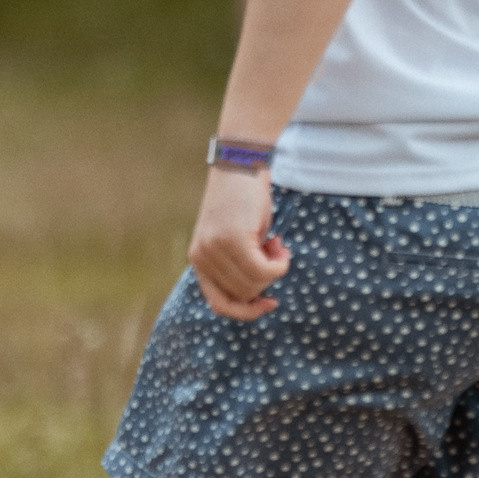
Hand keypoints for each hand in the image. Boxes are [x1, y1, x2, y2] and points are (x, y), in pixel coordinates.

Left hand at [188, 167, 290, 321]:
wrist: (239, 165)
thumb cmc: (242, 203)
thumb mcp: (233, 239)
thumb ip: (237, 266)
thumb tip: (257, 296)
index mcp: (198, 261)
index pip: (219, 305)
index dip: (246, 311)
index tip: (270, 302)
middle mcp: (201, 258)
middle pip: (244, 294)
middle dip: (266, 279)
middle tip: (273, 251)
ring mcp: (215, 250)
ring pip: (256, 283)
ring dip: (275, 268)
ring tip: (275, 244)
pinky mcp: (233, 240)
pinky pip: (264, 270)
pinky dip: (279, 263)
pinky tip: (279, 244)